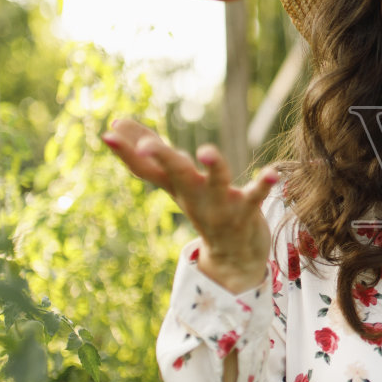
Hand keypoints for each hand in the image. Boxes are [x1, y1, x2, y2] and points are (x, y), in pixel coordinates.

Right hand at [100, 117, 279, 288]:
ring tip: (206, 152)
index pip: (146, 169)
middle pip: (175, 173)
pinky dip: (263, 184)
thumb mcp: (174, 182)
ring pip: (216, 181)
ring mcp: (220, 204)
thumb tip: (116, 122)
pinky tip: (273, 173)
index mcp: (176, 186)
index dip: (126, 152)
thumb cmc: (204, 207)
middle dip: (162, 157)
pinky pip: (256, 195)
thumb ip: (151, 154)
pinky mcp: (247, 210)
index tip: (107, 133)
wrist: (234, 258)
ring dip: (213, 166)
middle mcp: (194, 194)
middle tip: (146, 146)